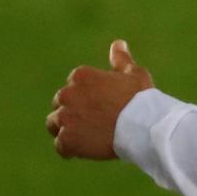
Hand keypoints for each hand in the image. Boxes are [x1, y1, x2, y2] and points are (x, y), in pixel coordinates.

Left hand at [46, 40, 153, 159]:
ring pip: (54, 124)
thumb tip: (117, 44)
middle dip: (72, 112)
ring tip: (85, 138)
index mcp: (80, 76)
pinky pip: (60, 146)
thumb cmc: (140, 98)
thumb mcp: (133, 73)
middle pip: (60, 103)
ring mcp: (65, 117)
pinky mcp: (67, 139)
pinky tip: (83, 151)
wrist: (142, 126)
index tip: (100, 107)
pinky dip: (69, 150)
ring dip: (66, 130)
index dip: (85, 98)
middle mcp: (67, 93)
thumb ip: (120, 59)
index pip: (73, 86)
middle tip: (93, 123)